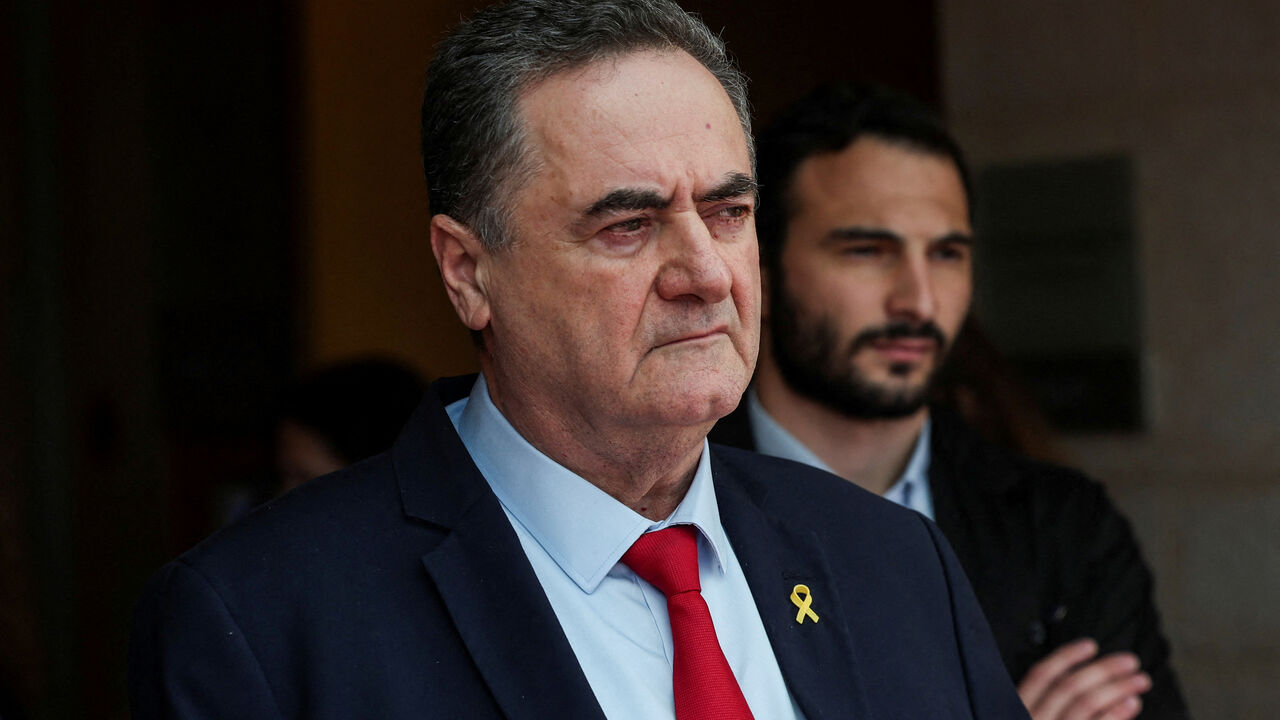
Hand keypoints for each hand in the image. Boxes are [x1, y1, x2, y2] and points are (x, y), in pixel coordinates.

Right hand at [1017, 638, 1151, 719]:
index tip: (1090, 645)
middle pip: (1069, 687)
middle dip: (1102, 670)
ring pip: (1084, 704)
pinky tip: (1132, 703)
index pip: (1040, 675)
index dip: (1065, 656)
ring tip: (1139, 680)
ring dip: (1116, 688)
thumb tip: (1078, 676)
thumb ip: (1046, 702)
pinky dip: (1116, 714)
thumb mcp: (1028, 716)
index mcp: (1020, 708)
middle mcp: (1033, 718)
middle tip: (1129, 661)